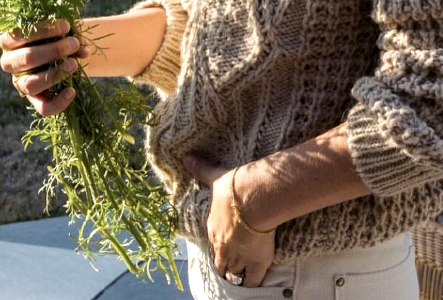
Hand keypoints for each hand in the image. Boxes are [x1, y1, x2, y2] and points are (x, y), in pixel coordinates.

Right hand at [0, 18, 90, 116]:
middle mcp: (10, 63)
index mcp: (9, 41)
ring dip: (55, 74)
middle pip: (26, 58)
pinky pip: (43, 108)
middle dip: (53, 50)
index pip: (17, 35)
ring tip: (74, 64)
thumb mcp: (59, 29)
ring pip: (31, 84)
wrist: (61, 52)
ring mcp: (20, 83)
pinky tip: (72, 91)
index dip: (42, 30)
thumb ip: (69, 34)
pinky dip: (59, 102)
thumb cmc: (55, 34)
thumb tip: (82, 50)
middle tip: (74, 44)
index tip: (66, 26)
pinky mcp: (35, 100)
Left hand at [184, 154, 275, 287]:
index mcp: (213, 228)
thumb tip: (186, 158)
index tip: (223, 244)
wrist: (252, 197)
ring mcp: (238, 256)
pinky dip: (251, 283)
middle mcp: (222, 246)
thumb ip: (201, 169)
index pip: (213, 242)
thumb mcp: (215, 177)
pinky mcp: (255, 263)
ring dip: (236, 273)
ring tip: (240, 273)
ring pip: (233, 272)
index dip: (218, 244)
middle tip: (231, 262)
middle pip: (220, 262)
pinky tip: (253, 283)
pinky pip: (251, 281)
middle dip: (224, 263)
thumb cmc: (233, 187)